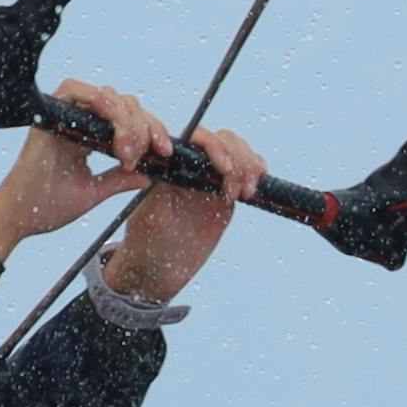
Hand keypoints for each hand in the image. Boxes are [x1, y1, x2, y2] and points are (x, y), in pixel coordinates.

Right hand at [0, 79, 166, 254]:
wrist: (20, 217)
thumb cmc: (50, 206)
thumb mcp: (94, 191)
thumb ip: (120, 180)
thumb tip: (150, 176)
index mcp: (89, 136)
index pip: (130, 119)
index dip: (152, 130)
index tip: (166, 153)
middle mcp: (78, 121)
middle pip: (125, 103)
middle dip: (145, 126)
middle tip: (147, 155)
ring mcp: (64, 115)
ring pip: (108, 95)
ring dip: (126, 120)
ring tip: (127, 151)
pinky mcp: (49, 114)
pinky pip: (75, 89)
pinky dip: (99, 100)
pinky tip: (114, 124)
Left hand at [100, 127, 261, 300]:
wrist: (160, 267)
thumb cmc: (147, 243)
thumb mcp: (152, 218)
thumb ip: (162, 194)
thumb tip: (171, 167)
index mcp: (171, 165)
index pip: (195, 139)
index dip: (214, 147)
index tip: (224, 170)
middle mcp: (191, 166)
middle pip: (222, 140)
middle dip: (236, 159)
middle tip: (238, 192)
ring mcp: (209, 178)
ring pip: (236, 150)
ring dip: (248, 164)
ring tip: (247, 191)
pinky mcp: (224, 192)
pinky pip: (244, 170)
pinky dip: (255, 168)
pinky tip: (259, 179)